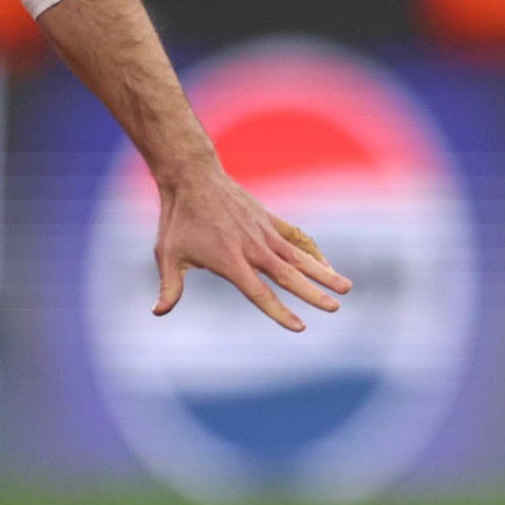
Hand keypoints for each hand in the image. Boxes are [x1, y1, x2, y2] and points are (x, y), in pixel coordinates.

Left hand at [154, 160, 351, 331]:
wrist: (193, 177)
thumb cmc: (178, 219)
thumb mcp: (167, 254)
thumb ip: (169, 287)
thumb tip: (157, 313)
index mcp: (230, 261)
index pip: (260, 293)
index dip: (280, 312)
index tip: (300, 327)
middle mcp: (252, 248)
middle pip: (289, 277)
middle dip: (314, 294)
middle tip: (336, 308)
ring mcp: (264, 232)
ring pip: (299, 257)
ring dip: (324, 272)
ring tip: (347, 287)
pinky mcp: (268, 220)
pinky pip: (296, 237)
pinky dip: (312, 251)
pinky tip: (326, 264)